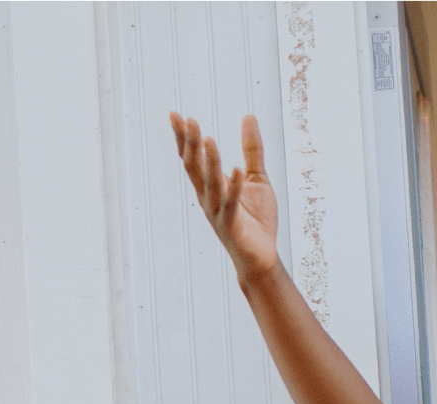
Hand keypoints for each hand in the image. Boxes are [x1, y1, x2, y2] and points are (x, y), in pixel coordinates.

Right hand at [171, 112, 279, 281]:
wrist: (262, 257)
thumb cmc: (257, 219)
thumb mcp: (256, 177)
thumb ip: (252, 149)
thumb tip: (249, 115)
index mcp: (211, 185)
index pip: (192, 157)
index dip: (183, 137)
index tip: (175, 114)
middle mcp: (208, 197)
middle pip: (194, 167)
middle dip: (190, 144)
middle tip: (187, 120)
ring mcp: (218, 212)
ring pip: (210, 184)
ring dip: (209, 162)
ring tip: (208, 139)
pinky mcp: (233, 225)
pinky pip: (231, 204)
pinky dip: (234, 187)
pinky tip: (237, 169)